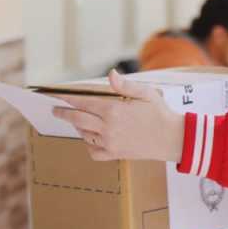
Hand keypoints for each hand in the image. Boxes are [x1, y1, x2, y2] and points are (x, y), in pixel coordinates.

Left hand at [52, 70, 184, 162]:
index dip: (67, 99)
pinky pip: (94, 152)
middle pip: (77, 120)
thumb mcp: (145, 93)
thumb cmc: (160, 113)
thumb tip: (111, 74)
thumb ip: (125, 85)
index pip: (82, 103)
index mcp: (113, 110)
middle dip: (63, 114)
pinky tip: (91, 138)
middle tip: (55, 111)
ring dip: (77, 127)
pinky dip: (89, 145)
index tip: (56, 97)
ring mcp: (110, 143)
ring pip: (84, 135)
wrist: (173, 139)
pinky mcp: (116, 154)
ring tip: (76, 121)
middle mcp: (108, 128)